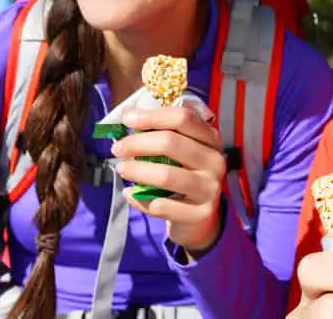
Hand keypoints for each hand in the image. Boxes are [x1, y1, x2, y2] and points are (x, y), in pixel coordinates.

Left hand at [112, 106, 225, 255]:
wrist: (200, 216)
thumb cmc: (183, 174)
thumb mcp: (182, 151)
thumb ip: (162, 134)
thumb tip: (128, 118)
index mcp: (210, 138)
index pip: (183, 118)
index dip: (152, 116)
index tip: (127, 118)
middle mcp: (215, 161)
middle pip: (172, 143)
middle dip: (138, 143)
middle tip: (117, 148)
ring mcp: (209, 188)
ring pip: (166, 175)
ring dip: (137, 170)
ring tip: (121, 169)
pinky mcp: (200, 214)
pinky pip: (161, 206)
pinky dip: (139, 199)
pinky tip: (129, 193)